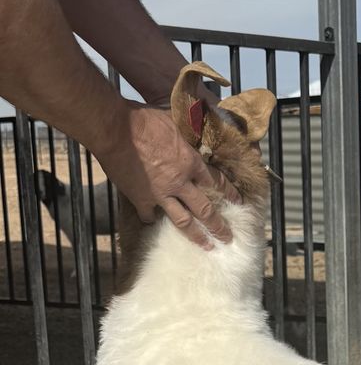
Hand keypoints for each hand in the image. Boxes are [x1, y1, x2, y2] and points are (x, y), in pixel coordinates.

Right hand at [97, 103, 241, 248]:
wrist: (116, 129)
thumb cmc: (145, 119)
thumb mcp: (176, 118)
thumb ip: (190, 126)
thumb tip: (202, 118)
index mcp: (191, 162)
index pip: (217, 181)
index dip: (230, 193)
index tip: (239, 202)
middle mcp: (180, 182)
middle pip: (205, 210)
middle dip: (218, 226)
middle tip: (227, 238)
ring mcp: (161, 194)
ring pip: (183, 221)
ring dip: (196, 236)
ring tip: (206, 246)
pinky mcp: (141, 198)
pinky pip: (149, 216)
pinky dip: (152, 220)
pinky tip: (154, 223)